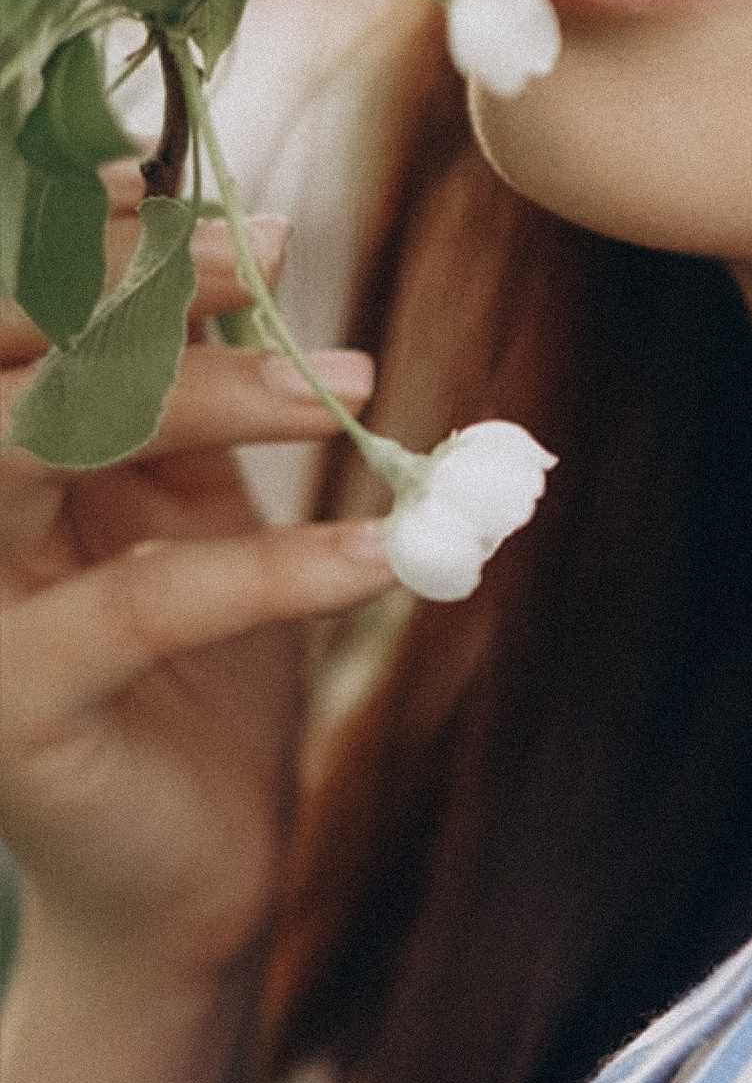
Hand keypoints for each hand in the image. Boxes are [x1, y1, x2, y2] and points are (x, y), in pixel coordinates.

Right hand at [0, 167, 398, 996]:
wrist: (191, 876)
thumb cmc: (195, 685)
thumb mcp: (193, 519)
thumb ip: (195, 417)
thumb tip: (257, 280)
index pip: (3, 324)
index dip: (90, 245)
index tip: (225, 207)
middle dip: (134, 286)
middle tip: (281, 255)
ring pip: (36, 448)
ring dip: (201, 393)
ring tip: (348, 385)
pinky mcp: (13, 709)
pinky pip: (142, 604)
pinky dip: (275, 564)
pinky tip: (382, 550)